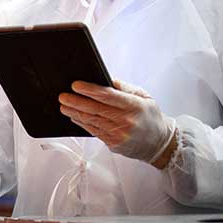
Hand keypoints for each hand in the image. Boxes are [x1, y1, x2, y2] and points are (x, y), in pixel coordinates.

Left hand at [58, 80, 176, 165]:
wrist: (159, 143)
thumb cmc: (150, 117)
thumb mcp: (144, 97)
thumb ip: (125, 88)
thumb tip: (107, 79)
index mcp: (134, 106)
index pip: (108, 96)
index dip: (90, 90)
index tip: (76, 85)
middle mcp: (126, 121)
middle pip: (96, 109)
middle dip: (76, 102)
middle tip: (63, 96)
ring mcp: (118, 134)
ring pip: (92, 121)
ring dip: (75, 113)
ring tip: (64, 106)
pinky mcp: (113, 143)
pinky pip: (93, 131)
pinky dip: (82, 123)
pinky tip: (74, 117)